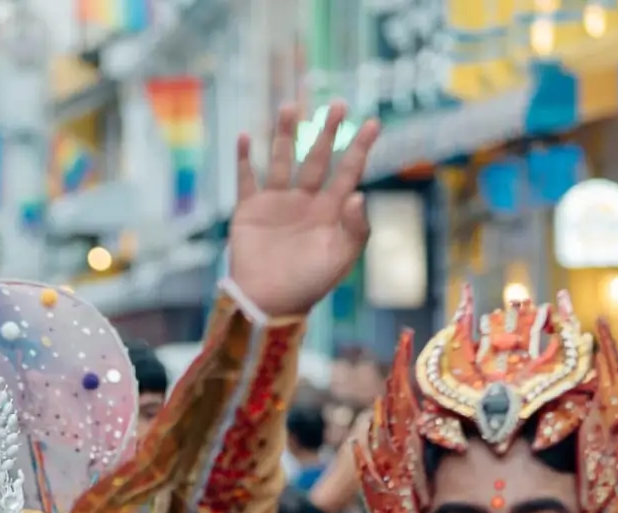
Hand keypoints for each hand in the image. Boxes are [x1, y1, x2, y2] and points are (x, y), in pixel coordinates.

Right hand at [229, 103, 380, 317]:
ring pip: (282, 160)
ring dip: (285, 134)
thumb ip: (355, 228)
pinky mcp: (249, 211)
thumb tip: (359, 192)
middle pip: (318, 158)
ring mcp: (277, 204)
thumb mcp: (340, 260)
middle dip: (327, 131)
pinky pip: (246, 179)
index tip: (373, 122)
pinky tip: (246, 136)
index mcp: (330, 212)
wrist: (266, 304)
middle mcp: (305, 202)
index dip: (360, 148)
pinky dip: (244, 159)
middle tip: (337, 104)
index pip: (349, 172)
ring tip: (290, 106)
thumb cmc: (307, 286)